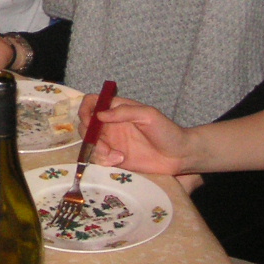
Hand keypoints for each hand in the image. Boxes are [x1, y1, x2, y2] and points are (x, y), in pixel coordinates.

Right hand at [79, 95, 193, 175]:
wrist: (179, 156)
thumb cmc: (167, 131)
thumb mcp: (148, 115)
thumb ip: (124, 112)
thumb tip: (99, 115)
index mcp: (117, 109)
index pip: (92, 102)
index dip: (85, 109)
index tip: (89, 121)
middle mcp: (111, 124)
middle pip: (86, 126)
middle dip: (90, 137)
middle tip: (104, 146)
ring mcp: (111, 142)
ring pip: (90, 144)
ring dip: (97, 151)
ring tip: (116, 158)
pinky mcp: (114, 158)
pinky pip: (98, 158)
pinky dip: (103, 161)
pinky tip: (119, 161)